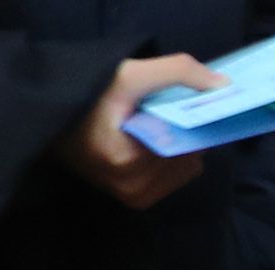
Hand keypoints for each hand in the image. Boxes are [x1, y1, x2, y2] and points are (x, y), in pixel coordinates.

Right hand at [53, 55, 216, 210]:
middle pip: (188, 155)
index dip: (192, 118)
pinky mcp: (133, 201)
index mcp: (128, 158)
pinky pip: (172, 180)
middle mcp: (132, 185)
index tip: (189, 101)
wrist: (51, 116)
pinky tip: (148, 143)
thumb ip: (178, 72)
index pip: (188, 140)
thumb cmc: (88, 94)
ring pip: (183, 169)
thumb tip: (223, 85)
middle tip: (159, 111)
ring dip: (177, 146)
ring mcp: (133, 196)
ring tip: (151, 126)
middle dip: (183, 131)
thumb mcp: (129, 73)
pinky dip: (170, 161)